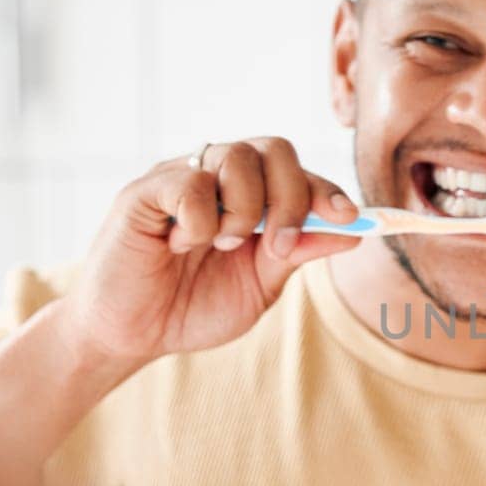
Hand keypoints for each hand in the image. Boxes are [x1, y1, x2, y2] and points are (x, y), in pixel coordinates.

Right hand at [63, 137, 362, 364]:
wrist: (133, 335)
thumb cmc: (193, 307)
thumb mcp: (260, 286)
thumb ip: (299, 253)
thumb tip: (352, 230)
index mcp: (250, 196)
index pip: (298, 172)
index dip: (327, 191)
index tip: (348, 218)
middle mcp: (217, 177)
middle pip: (274, 149)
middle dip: (291, 198)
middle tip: (278, 246)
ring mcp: (181, 177)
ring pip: (236, 157)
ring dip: (244, 210)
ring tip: (222, 245)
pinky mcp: (144, 191)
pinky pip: (190, 182)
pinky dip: (199, 220)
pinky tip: (180, 245)